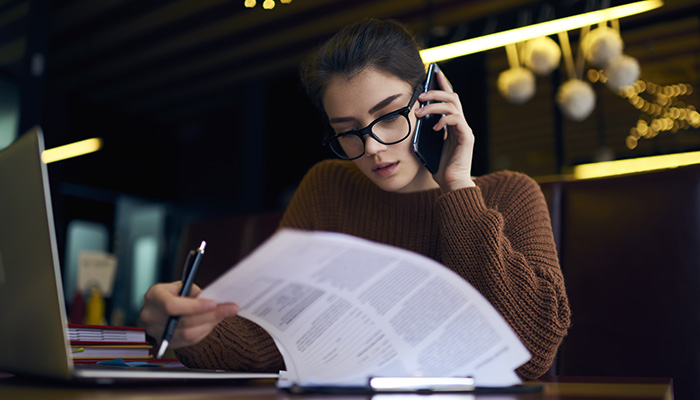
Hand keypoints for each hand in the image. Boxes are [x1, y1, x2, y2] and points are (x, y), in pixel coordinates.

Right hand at [139, 281, 238, 348]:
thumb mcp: (182, 286)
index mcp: (153, 297)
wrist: (159, 306)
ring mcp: (156, 332)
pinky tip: (214, 322)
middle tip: (230, 308)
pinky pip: (189, 341)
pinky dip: (205, 331)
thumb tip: (215, 301)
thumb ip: (195, 293)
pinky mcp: (166, 342)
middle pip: (184, 322)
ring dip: (210, 324)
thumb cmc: (172, 293)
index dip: (194, 307)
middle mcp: (151, 316)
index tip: (213, 303)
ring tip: (224, 315)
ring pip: (188, 334)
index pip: (172, 306)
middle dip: (211, 315)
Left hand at [414, 69, 475, 191]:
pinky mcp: (467, 138)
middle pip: (453, 97)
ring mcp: (465, 130)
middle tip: (420, 95)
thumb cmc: (439, 168)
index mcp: (453, 125)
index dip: (444, 84)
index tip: (435, 72)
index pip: (450, 99)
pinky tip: (434, 127)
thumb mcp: (428, 145)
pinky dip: (444, 120)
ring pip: (454, 106)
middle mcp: (461, 125)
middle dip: (436, 92)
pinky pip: (456, 120)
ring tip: (420, 112)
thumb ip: (426, 131)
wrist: (451, 185)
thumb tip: (415, 116)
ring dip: (435, 106)